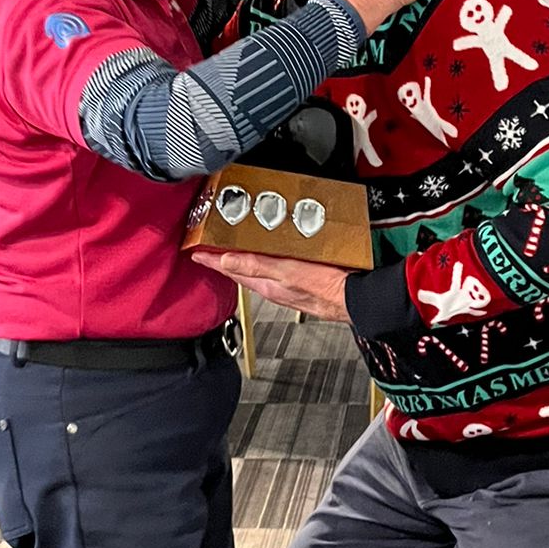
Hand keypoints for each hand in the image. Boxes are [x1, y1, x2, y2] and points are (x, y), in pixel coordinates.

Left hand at [195, 250, 350, 322]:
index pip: (231, 270)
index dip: (212, 261)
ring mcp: (286, 286)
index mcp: (266, 284)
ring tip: (234, 249)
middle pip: (241, 271)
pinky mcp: (300, 283)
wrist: (352, 299)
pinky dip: (266, 262)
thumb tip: (226, 260)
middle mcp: (273, 287)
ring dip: (244, 260)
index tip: (197, 254)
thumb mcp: (286, 272)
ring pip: (257, 271)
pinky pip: (275, 271)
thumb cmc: (324, 289)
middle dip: (225, 260)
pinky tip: (271, 256)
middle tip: (211, 248)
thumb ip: (255, 266)